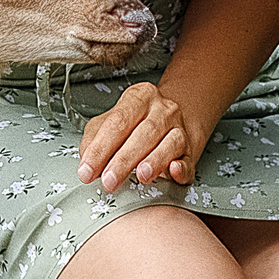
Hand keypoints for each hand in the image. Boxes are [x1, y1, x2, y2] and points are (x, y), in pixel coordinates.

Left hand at [78, 80, 206, 191]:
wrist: (169, 122)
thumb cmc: (134, 125)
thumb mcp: (109, 123)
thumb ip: (93, 140)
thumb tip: (87, 162)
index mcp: (140, 97)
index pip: (118, 121)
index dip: (101, 148)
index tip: (87, 170)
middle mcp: (163, 110)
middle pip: (144, 132)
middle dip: (124, 160)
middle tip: (108, 181)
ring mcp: (180, 129)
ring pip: (170, 143)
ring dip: (155, 161)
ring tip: (141, 176)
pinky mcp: (190, 151)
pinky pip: (188, 160)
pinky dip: (182, 167)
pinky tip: (173, 171)